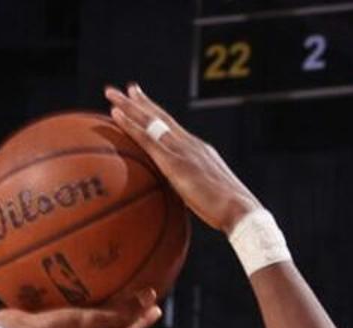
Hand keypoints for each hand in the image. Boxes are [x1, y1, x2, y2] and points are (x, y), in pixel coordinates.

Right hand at [0, 297, 161, 327]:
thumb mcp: (88, 322)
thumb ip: (116, 313)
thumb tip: (145, 300)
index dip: (141, 320)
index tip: (157, 305)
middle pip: (110, 324)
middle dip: (126, 309)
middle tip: (143, 291)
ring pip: (92, 314)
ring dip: (105, 299)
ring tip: (119, 281)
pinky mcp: (51, 321)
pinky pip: (72, 306)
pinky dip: (81, 294)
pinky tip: (83, 276)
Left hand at [103, 82, 259, 230]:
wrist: (241, 210)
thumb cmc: (227, 213)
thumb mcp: (207, 198)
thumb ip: (192, 193)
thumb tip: (181, 203)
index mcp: (198, 150)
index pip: (173, 127)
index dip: (157, 114)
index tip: (143, 101)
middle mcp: (190, 143)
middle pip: (161, 117)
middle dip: (142, 102)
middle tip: (125, 89)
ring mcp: (182, 149)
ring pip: (150, 121)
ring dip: (129, 106)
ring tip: (111, 93)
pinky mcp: (174, 162)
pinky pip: (147, 138)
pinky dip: (130, 125)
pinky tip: (115, 115)